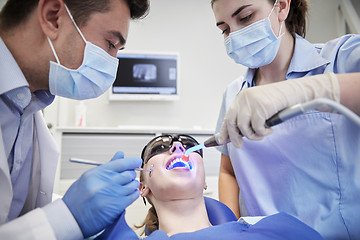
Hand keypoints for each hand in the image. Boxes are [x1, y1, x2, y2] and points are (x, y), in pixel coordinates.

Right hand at [62, 151, 141, 237]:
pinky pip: (132, 196)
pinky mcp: (116, 206)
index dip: (132, 161)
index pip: (121, 163)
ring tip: (127, 186)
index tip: (137, 162)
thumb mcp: (89, 177)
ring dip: (132, 185)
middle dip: (131, 174)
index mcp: (97, 173)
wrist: (71, 218)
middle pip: (128, 174)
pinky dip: (133, 194)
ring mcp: (111, 195)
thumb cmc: (78, 198)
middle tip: (129, 177)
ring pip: (132, 185)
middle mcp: (104, 183)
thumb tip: (120, 155)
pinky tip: (128, 194)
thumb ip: (107, 166)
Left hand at [218, 72, 339, 147]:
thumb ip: (248, 116)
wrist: (296, 92)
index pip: (228, 116)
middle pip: (232, 122)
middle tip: (239, 145)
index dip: (223, 130)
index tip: (221, 140)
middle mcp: (244, 98)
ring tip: (262, 134)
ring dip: (252, 135)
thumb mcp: (259, 107)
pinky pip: (257, 127)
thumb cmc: (279, 101)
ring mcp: (252, 102)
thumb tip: (237, 134)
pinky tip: (270, 129)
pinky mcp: (262, 107)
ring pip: (243, 127)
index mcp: (242, 97)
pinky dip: (263, 132)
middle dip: (234, 137)